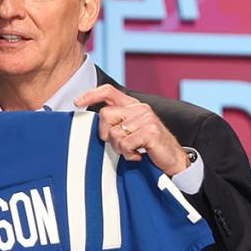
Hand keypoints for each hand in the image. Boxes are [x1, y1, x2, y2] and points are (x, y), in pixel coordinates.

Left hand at [74, 85, 188, 174]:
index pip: (109, 92)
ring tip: (132, 150)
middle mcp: (139, 108)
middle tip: (119, 144)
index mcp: (133, 105)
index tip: (77, 102)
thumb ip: (116, 122)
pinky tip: (138, 155)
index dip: (91, 95)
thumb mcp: (131, 130)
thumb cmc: (148, 147)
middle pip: (105, 115)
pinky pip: (125, 144)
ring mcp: (146, 118)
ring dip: (119, 148)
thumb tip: (92, 123)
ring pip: (114, 133)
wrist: (173, 159)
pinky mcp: (150, 131)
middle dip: (106, 134)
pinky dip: (128, 154)